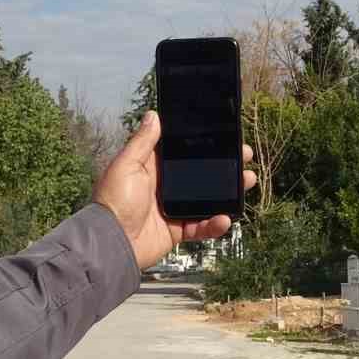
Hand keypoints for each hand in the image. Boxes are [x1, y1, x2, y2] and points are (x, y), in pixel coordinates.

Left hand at [93, 111, 255, 269]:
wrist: (111, 243)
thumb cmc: (113, 202)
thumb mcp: (126, 165)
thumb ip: (142, 141)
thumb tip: (153, 115)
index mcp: (152, 167)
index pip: (183, 152)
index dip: (204, 144)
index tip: (225, 137)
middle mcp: (164, 186)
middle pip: (200, 173)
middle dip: (224, 166)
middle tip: (243, 157)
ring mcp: (172, 208)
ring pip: (207, 198)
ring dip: (228, 192)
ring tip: (246, 181)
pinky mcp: (177, 230)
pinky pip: (202, 226)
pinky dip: (215, 223)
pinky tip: (225, 217)